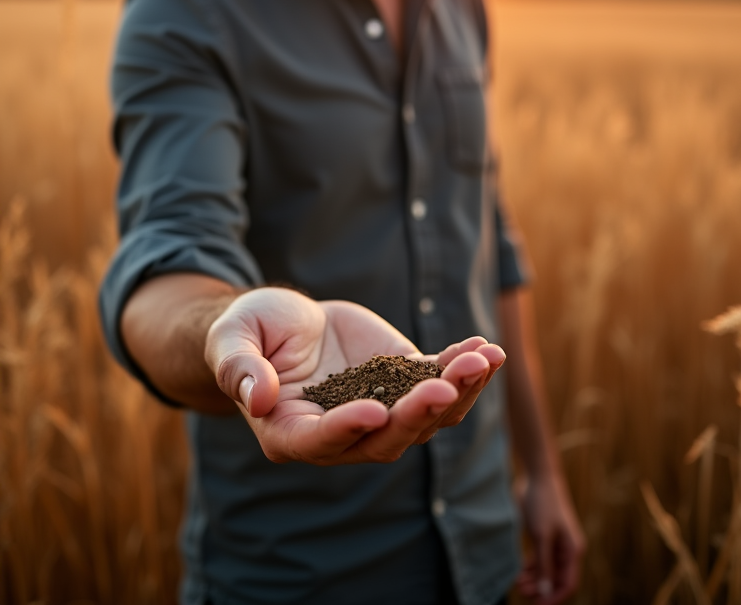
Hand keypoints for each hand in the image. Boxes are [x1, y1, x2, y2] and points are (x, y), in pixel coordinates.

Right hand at [204, 287, 504, 464]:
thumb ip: (240, 369)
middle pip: (387, 437)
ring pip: (426, 417)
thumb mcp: (233, 340)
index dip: (349, 428)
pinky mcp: (402, 381)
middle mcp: (342, 431)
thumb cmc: (249, 331)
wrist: (283, 321)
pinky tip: (487, 348)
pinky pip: (438, 380)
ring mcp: (379, 408)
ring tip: (483, 361)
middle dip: (419, 414)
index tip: (375, 412)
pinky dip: (462, 368)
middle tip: (445, 387)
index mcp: (292, 431)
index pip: (324, 439)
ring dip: (458, 393)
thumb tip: (258, 398)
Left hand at [516, 472, 584, 603]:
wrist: (538, 476)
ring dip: (534, 579)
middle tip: (522, 592)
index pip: (568, 583)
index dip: (554, 596)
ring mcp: (556, 543)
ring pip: (547, 570)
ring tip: (518, 583)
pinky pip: (541, 559)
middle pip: (556, 579)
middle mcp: (567, 549)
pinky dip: (532, 567)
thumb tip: (545, 590)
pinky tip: (520, 572)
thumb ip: (544, 564)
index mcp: (573, 550)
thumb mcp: (542, 536)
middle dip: (541, 588)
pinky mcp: (545, 536)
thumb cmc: (544, 503)